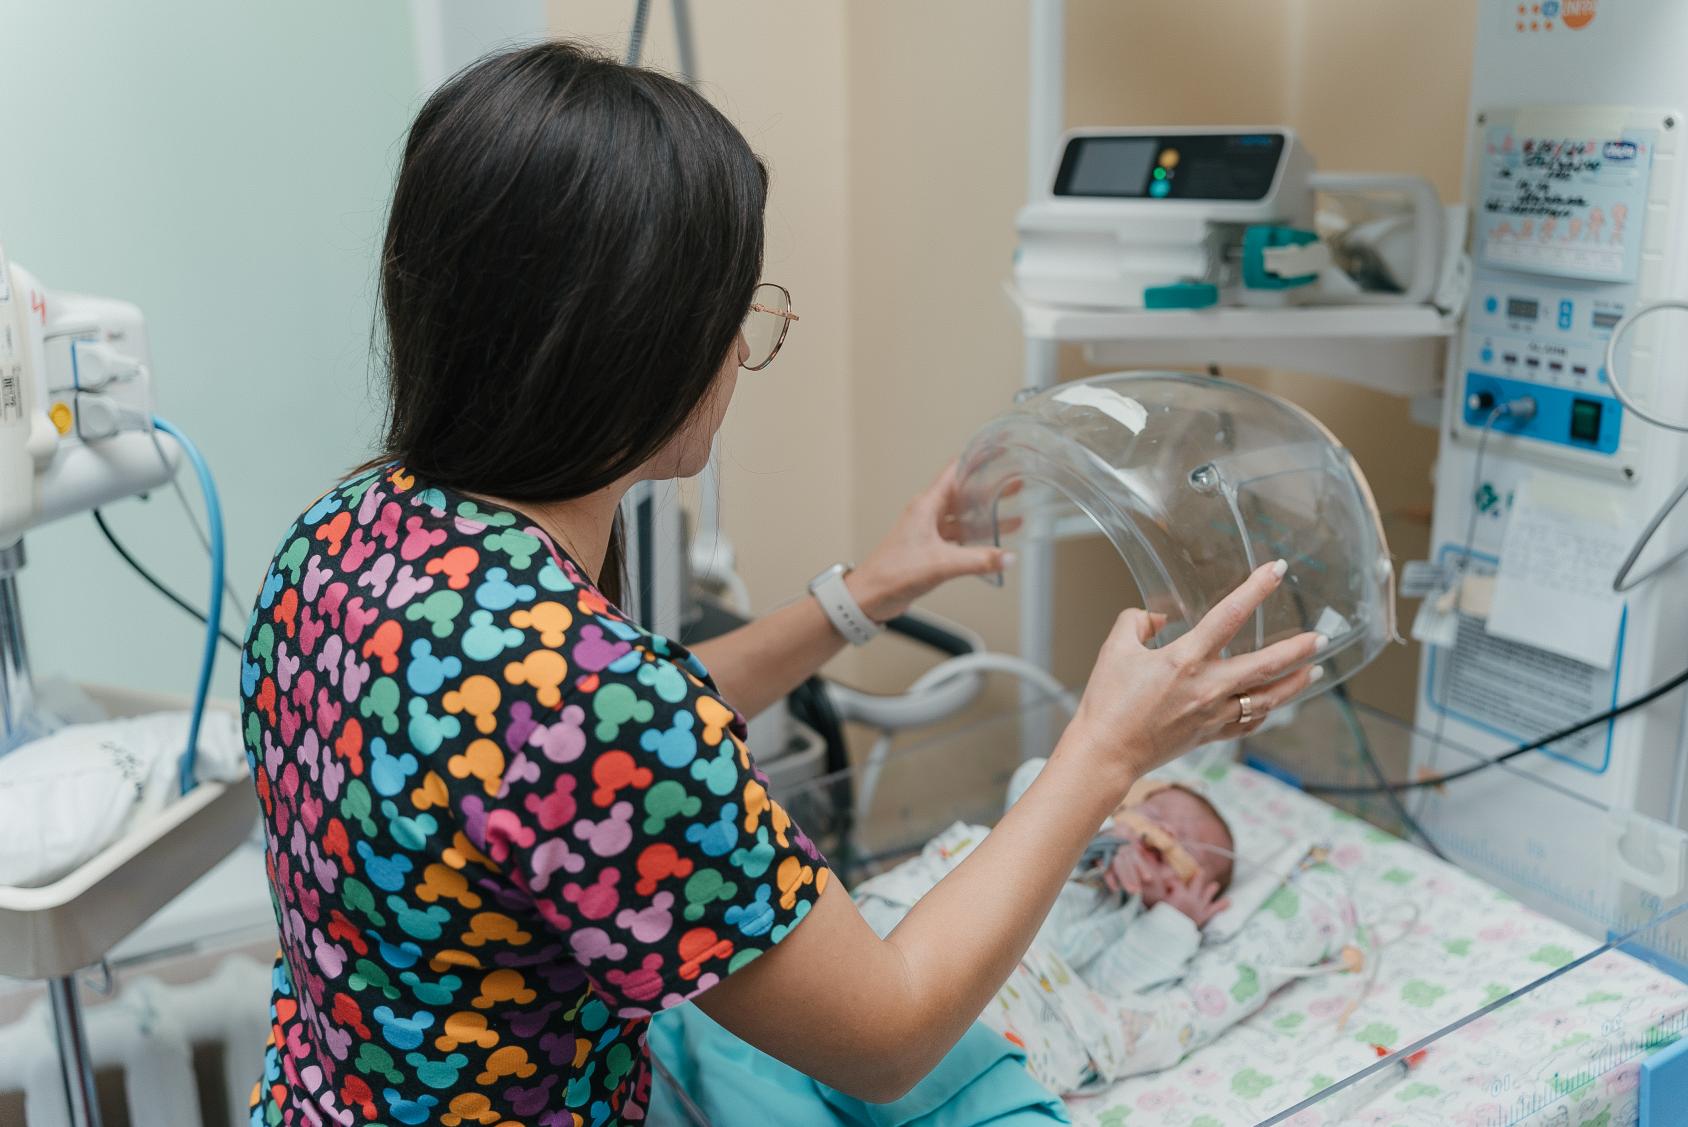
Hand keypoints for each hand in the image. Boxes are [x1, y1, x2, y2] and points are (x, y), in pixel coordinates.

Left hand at [846, 460, 1012, 621]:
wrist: (870, 597)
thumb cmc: (891, 573)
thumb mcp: (941, 564)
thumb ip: (977, 560)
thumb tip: (1006, 557)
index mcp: (926, 506)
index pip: (955, 472)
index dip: (976, 460)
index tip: (996, 453)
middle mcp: (927, 515)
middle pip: (963, 495)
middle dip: (988, 489)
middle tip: (1013, 483)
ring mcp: (929, 532)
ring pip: (963, 518)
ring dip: (985, 516)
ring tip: (1012, 512)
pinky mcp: (930, 550)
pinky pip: (959, 539)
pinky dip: (976, 539)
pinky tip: (992, 544)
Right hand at [1062, 560, 1325, 788]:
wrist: (1106, 753)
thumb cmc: (1108, 702)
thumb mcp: (1114, 649)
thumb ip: (1137, 621)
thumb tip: (1159, 618)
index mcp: (1185, 659)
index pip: (1230, 615)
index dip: (1256, 589)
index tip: (1277, 571)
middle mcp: (1208, 687)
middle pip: (1266, 665)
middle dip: (1298, 650)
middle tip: (1321, 638)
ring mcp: (1214, 714)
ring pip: (1268, 698)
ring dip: (1295, 684)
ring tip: (1314, 671)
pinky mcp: (1210, 735)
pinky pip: (1249, 724)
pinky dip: (1265, 712)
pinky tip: (1273, 704)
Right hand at [1147, 870, 1230, 927]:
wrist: (1172, 935)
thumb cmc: (1161, 919)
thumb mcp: (1154, 902)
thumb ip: (1152, 888)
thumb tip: (1146, 876)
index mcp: (1179, 893)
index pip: (1176, 880)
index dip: (1171, 880)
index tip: (1168, 882)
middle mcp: (1191, 898)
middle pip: (1196, 882)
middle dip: (1197, 876)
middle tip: (1199, 870)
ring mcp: (1199, 906)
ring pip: (1207, 893)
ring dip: (1211, 888)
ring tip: (1214, 885)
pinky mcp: (1204, 916)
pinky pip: (1214, 909)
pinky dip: (1222, 905)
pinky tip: (1229, 901)